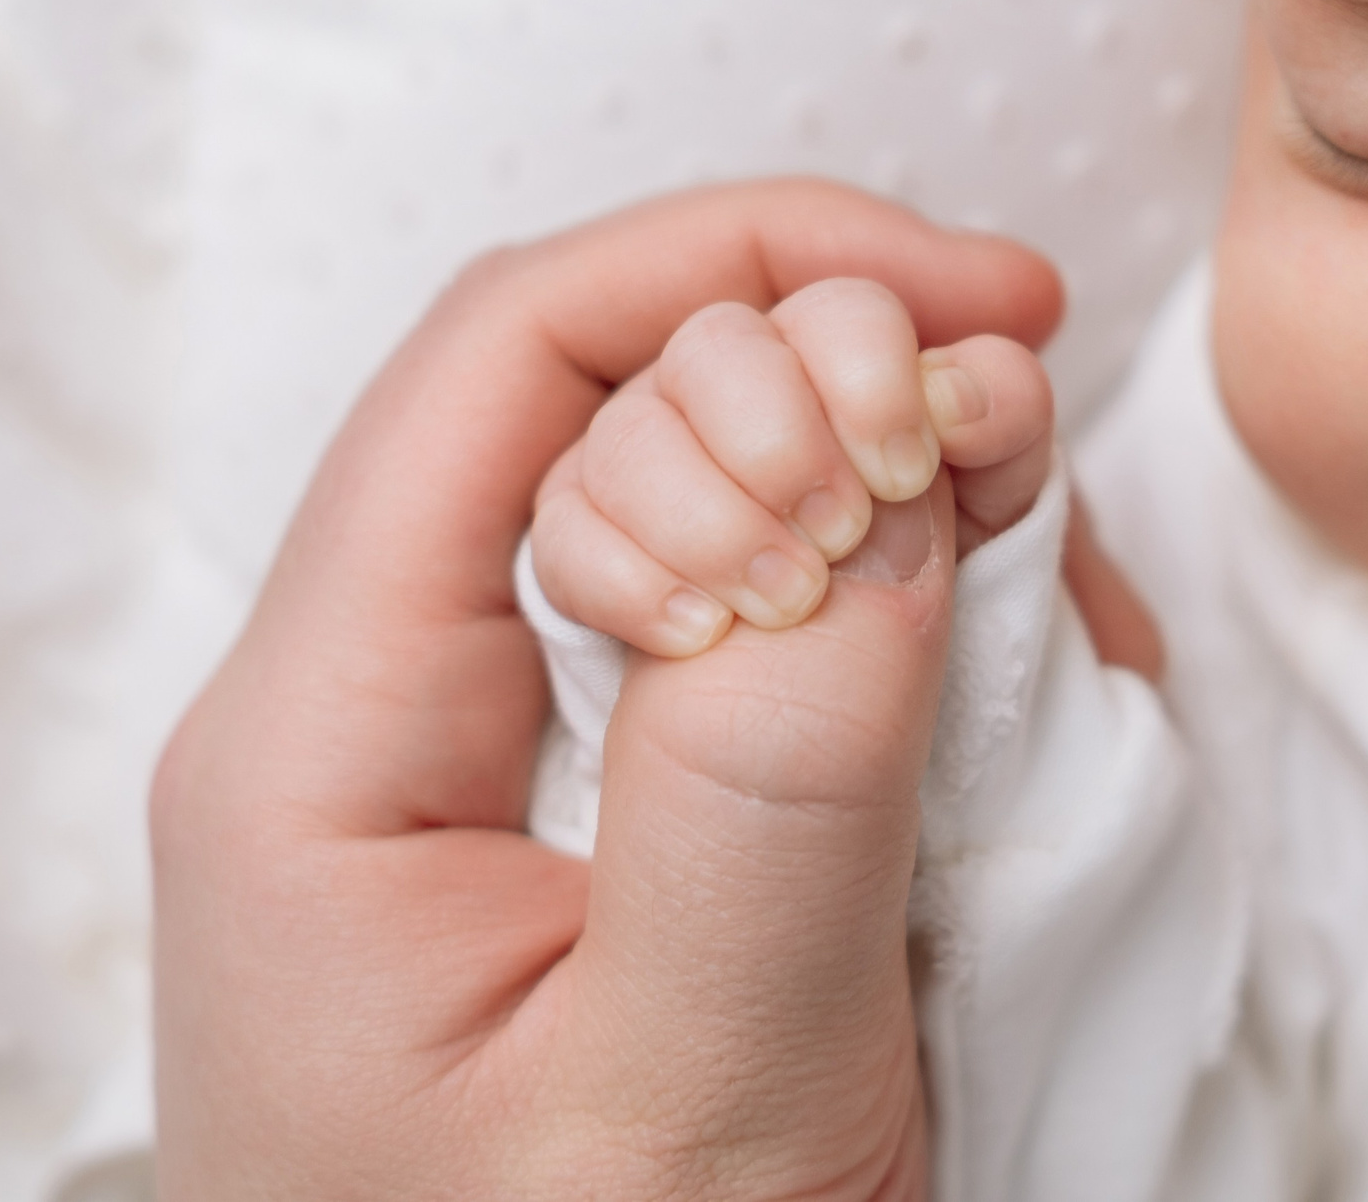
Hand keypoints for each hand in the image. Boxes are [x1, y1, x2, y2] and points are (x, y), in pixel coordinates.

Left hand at [151, 181, 1068, 1200]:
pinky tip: (994, 681)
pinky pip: (736, 644)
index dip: (743, 265)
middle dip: (834, 366)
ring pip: (688, 510)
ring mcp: (483, 778)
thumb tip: (875, 476)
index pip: (506, 362)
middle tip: (1029, 438)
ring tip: (1046, 586)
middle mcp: (379, 724)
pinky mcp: (585, 837)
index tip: (968, 300)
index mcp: (321, 750)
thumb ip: (766, 791)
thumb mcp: (682, 1103)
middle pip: (599, 404)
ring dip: (884, 498)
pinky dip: (887, 620)